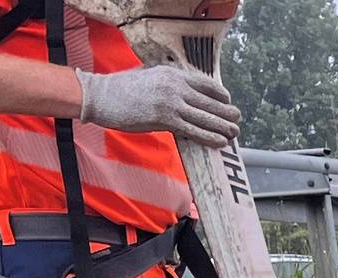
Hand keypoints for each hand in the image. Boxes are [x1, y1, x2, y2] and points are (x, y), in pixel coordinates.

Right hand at [74, 65, 240, 148]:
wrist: (99, 96)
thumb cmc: (121, 89)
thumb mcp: (149, 76)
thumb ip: (168, 83)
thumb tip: (184, 93)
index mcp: (173, 74)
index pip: (206, 84)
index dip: (221, 95)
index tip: (227, 102)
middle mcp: (175, 86)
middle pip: (210, 102)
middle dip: (227, 113)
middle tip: (237, 120)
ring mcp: (171, 102)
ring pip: (206, 117)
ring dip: (223, 127)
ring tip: (235, 133)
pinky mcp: (164, 119)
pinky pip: (194, 130)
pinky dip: (210, 137)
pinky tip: (220, 142)